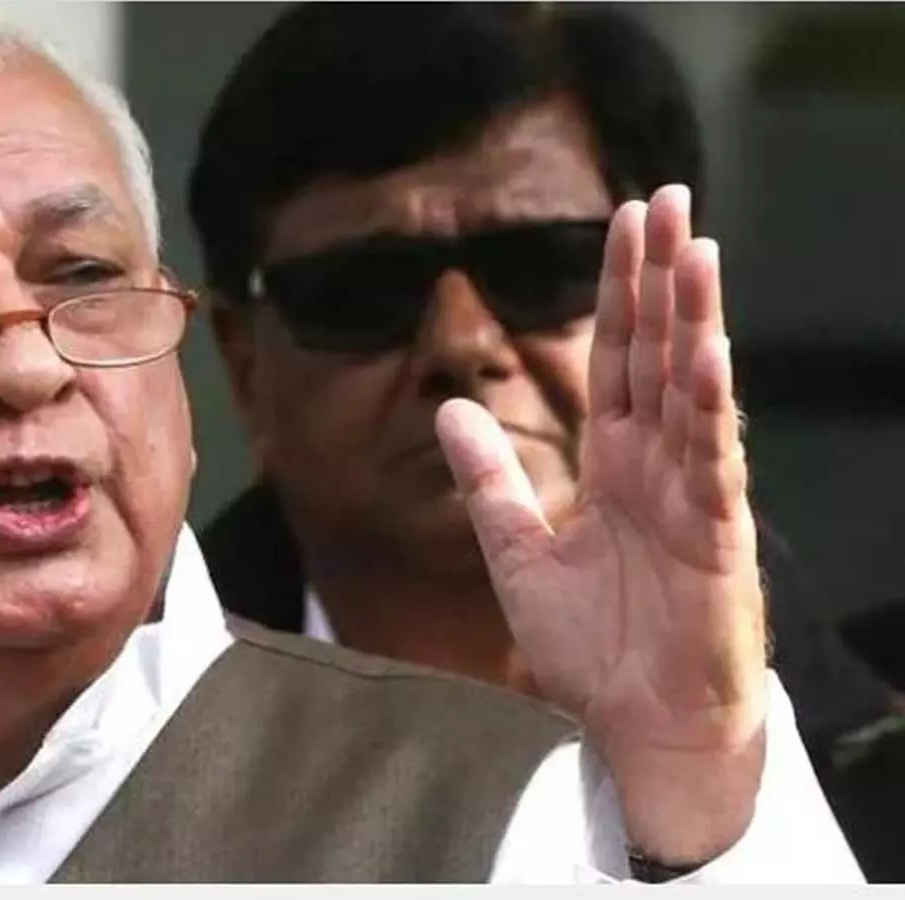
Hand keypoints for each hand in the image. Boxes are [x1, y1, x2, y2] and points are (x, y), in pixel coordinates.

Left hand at [436, 185, 766, 864]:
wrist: (636, 724)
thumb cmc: (591, 647)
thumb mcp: (516, 553)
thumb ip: (489, 480)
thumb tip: (447, 410)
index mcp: (613, 465)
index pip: (614, 359)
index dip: (615, 293)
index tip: (622, 224)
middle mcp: (657, 466)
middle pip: (657, 354)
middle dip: (659, 278)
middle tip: (666, 198)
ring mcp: (691, 496)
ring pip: (691, 390)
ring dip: (692, 319)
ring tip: (694, 248)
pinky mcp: (716, 539)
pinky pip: (712, 463)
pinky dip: (710, 407)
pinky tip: (708, 352)